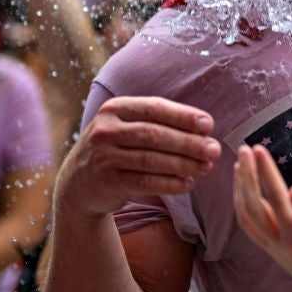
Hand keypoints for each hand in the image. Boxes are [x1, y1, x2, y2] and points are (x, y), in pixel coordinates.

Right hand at [55, 96, 220, 217]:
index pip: (155, 108)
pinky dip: (169, 183)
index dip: (183, 116)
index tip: (208, 125)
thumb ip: (159, 123)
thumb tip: (205, 129)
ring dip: (183, 164)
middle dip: (189, 143)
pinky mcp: (106, 182)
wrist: (78, 183)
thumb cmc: (117, 149)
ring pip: (151, 160)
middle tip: (214, 150)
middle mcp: (106, 130)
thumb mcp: (128, 127)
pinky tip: (187, 184)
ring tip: (206, 167)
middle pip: (155, 135)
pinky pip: (145, 182)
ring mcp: (103, 157)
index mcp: (115, 109)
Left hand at [233, 145, 291, 291]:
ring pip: (246, 218)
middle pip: (253, 207)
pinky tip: (245, 190)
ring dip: (240, 190)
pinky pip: (250, 227)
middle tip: (245, 149)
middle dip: (246, 176)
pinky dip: (243, 205)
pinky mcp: (274, 252)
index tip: (259, 150)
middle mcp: (280, 245)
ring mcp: (274, 250)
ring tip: (240, 164)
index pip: (278, 199)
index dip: (266, 173)